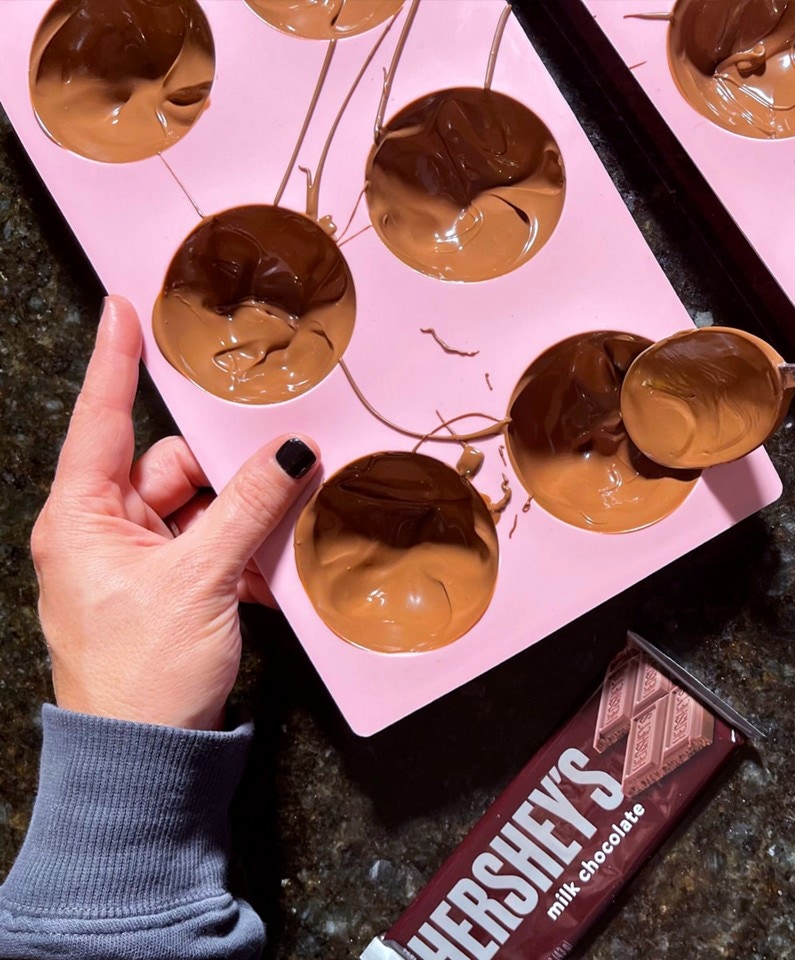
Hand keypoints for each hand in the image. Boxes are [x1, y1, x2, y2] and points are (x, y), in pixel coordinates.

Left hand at [29, 297, 319, 729]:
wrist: (146, 757)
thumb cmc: (142, 672)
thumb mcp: (200, 581)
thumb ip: (248, 508)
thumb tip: (292, 452)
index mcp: (82, 518)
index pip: (102, 421)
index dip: (115, 362)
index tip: (124, 307)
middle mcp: (105, 530)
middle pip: (173, 465)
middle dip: (226, 472)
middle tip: (282, 467)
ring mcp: (139, 561)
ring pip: (205, 506)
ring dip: (246, 520)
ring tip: (280, 539)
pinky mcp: (171, 589)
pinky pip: (216, 545)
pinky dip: (246, 555)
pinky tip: (272, 576)